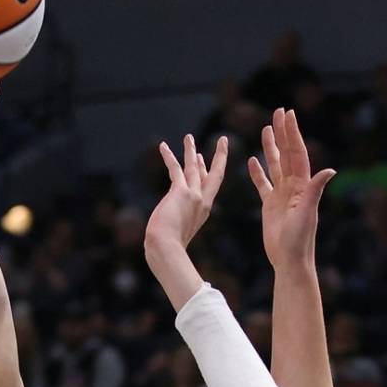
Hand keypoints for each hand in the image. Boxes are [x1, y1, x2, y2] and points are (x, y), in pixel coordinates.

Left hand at [146, 134, 228, 251]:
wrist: (167, 250)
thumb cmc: (169, 248)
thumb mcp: (177, 236)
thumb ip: (176, 230)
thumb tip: (165, 234)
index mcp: (203, 211)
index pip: (210, 187)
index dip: (211, 172)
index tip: (209, 160)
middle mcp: (202, 202)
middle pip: (215, 173)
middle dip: (220, 156)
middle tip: (223, 141)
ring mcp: (193, 196)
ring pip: (194, 167)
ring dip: (191, 150)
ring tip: (189, 137)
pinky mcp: (180, 192)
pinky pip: (175, 168)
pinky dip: (169, 156)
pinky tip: (163, 146)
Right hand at [247, 108, 335, 271]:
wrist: (290, 260)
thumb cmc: (300, 240)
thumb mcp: (308, 213)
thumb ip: (315, 190)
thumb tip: (329, 169)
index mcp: (302, 185)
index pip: (296, 152)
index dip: (292, 133)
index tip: (288, 114)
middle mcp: (293, 186)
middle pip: (286, 153)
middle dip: (283, 132)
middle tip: (278, 111)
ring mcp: (281, 195)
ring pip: (275, 165)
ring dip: (270, 147)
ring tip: (266, 129)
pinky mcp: (270, 205)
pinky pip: (263, 184)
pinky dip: (257, 172)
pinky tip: (252, 161)